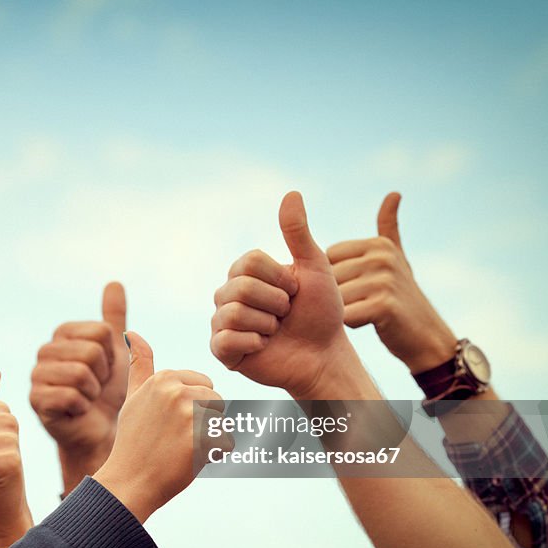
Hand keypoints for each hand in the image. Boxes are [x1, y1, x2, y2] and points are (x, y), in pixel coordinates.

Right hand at [30, 283, 128, 454]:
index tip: (105, 370)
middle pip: (91, 351)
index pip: (101, 332)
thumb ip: (113, 318)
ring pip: (80, 373)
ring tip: (87, 398)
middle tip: (95, 387)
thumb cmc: (108, 392)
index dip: (112, 356)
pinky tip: (77, 411)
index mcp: (63, 334)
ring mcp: (37, 375)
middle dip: (103, 375)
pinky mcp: (35, 400)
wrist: (101, 431)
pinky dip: (82, 407)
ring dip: (93, 392)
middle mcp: (45, 350)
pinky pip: (71, 396)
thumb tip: (114, 282)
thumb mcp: (117, 352)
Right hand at [93, 332, 221, 522]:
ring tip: (181, 448)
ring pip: (222, 421)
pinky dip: (213, 455)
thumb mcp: (133, 397)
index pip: (204, 385)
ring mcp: (188, 415)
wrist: (130, 481)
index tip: (168, 423)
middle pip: (216, 401)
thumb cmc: (133, 440)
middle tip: (174, 438)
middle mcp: (176, 391)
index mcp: (164, 378)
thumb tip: (132, 333)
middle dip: (203, 422)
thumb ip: (139, 365)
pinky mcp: (200, 440)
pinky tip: (188, 460)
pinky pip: (225, 443)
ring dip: (210, 437)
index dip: (192, 408)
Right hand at [211, 191, 352, 398]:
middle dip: (276, 303)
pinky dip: (253, 344)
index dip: (280, 278)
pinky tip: (264, 347)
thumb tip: (292, 193)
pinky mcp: (222, 351)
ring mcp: (223, 323)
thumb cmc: (321, 312)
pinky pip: (226, 340)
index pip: (249, 262)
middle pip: (241, 287)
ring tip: (276, 332)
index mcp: (245, 273)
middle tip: (286, 314)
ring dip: (267, 324)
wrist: (324, 354)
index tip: (295, 291)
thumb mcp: (314, 267)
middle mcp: (228, 295)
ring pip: (233, 313)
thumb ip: (298, 233)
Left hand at [326, 193, 456, 373]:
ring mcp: (384, 280)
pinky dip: (351, 324)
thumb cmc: (402, 297)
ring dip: (344, 311)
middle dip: (336, 296)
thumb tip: (394, 192)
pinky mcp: (384, 305)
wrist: (426, 337)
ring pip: (335, 298)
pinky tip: (369, 323)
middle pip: (329, 278)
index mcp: (378, 244)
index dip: (335, 277)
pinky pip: (346, 315)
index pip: (328, 257)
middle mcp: (382, 257)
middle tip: (362, 303)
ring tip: (367, 313)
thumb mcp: (396, 257)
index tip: (357, 286)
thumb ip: (390, 227)